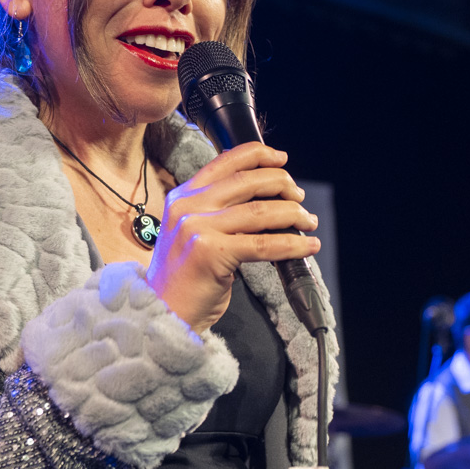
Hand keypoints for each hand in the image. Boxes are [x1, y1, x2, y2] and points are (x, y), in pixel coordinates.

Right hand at [146, 143, 320, 331]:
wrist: (161, 312)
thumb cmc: (182, 279)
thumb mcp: (191, 233)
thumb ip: (217, 212)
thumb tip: (267, 201)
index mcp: (182, 196)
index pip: (225, 162)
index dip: (259, 155)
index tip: (281, 159)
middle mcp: (187, 207)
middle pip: (247, 181)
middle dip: (283, 185)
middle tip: (300, 199)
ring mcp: (197, 228)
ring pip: (260, 211)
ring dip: (293, 215)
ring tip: (308, 222)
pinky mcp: (211, 253)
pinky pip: (264, 243)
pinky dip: (292, 244)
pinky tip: (307, 246)